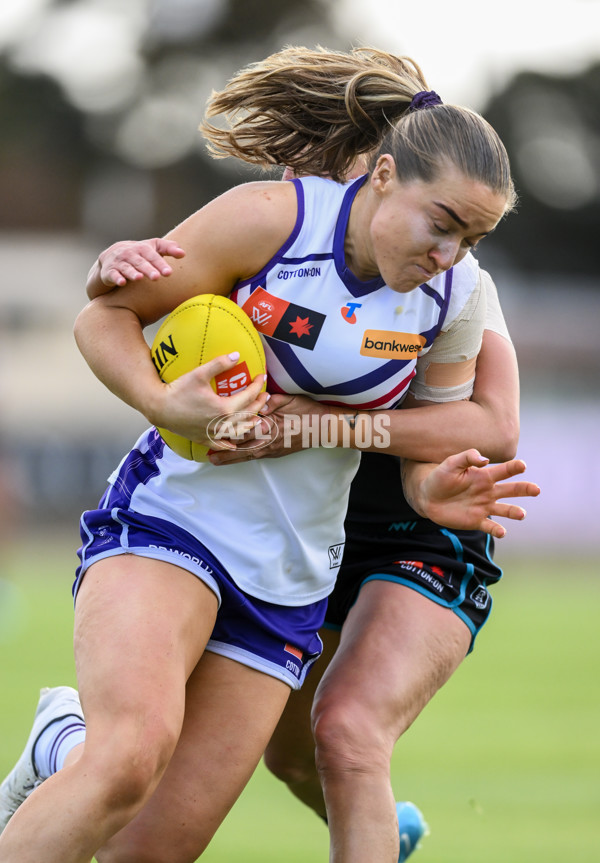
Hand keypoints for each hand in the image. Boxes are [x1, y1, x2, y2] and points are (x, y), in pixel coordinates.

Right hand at [98, 239, 185, 286]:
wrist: (111, 256)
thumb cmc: (139, 254)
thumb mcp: (152, 248)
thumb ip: (168, 248)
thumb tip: (183, 253)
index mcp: (142, 248)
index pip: (153, 255)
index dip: (160, 264)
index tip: (169, 273)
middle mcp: (130, 254)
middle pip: (140, 262)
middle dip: (148, 269)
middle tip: (156, 277)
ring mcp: (119, 262)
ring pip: (126, 268)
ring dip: (132, 273)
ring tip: (139, 278)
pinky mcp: (109, 271)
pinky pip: (113, 274)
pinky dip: (117, 278)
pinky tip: (122, 283)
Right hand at [151, 353, 268, 450]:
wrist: (159, 408)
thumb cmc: (178, 391)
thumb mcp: (199, 374)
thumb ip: (219, 364)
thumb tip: (237, 355)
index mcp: (224, 408)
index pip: (248, 396)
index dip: (257, 386)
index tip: (261, 377)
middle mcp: (222, 424)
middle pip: (248, 415)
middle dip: (259, 404)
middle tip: (265, 395)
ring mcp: (213, 434)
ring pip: (239, 432)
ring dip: (250, 423)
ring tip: (257, 417)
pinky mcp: (204, 440)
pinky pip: (222, 445)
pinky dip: (231, 443)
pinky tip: (235, 442)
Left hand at [208, 392, 323, 463]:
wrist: (323, 428)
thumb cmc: (308, 412)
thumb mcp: (291, 401)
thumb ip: (275, 401)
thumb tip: (261, 400)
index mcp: (271, 428)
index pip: (246, 432)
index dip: (229, 436)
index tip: (215, 437)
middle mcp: (269, 442)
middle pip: (242, 449)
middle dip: (225, 453)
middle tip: (209, 457)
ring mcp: (272, 449)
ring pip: (247, 455)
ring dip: (231, 459)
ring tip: (216, 461)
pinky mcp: (275, 452)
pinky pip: (256, 456)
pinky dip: (243, 458)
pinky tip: (235, 459)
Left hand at [405, 449, 540, 537]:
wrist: (427, 496)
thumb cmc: (440, 476)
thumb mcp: (451, 463)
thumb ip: (467, 457)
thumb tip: (485, 459)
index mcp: (484, 476)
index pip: (503, 471)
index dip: (514, 467)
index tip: (522, 465)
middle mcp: (488, 491)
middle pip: (511, 490)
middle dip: (524, 489)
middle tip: (536, 490)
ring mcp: (483, 507)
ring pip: (505, 510)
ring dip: (514, 512)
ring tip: (521, 514)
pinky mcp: (476, 521)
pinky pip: (490, 527)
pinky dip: (497, 530)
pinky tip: (502, 532)